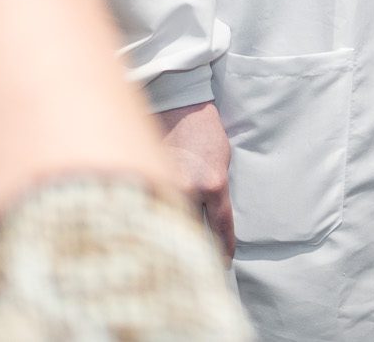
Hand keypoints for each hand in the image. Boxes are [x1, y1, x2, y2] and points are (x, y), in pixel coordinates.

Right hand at [161, 100, 233, 256]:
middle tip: (195, 264)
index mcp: (215, 186)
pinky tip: (151, 230)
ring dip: (170, 235)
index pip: (221, 227)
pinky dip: (154, 217)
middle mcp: (190, 190)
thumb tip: (209, 223)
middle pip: (191, 231)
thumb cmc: (206, 137)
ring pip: (169, 221)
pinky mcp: (149, 179)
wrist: (181, 109)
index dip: (223, 248)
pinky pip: (154, 205)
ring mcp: (166, 186)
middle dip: (193, 250)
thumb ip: (215, 195)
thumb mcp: (222, 167)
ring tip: (169, 252)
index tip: (224, 262)